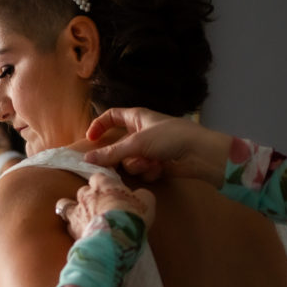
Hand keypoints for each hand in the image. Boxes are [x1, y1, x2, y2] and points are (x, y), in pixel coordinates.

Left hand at [56, 173, 155, 239]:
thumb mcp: (146, 201)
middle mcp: (86, 194)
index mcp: (103, 183)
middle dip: (89, 197)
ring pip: (66, 205)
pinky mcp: (72, 229)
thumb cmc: (132, 215)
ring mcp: (76, 211)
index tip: (110, 189)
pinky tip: (81, 233)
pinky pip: (68, 226)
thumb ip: (141, 195)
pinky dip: (73, 228)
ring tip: (82, 217)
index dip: (103, 183)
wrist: (116, 239)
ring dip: (74, 209)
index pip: (98, 176)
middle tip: (100, 207)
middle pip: (83, 190)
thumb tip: (140, 195)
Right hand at [85, 107, 231, 185]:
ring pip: (131, 161)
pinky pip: (145, 170)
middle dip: (124, 157)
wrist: (200, 154)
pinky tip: (161, 168)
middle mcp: (143, 132)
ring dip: (139, 165)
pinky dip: (151, 171)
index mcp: (137, 117)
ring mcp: (151, 149)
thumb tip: (86, 160)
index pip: (112, 116)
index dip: (100, 125)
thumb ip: (111, 153)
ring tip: (152, 163)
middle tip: (130, 160)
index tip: (90, 140)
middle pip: (119, 147)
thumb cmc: (171, 137)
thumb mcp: (138, 143)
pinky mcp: (159, 164)